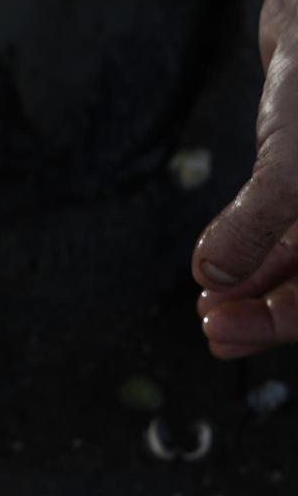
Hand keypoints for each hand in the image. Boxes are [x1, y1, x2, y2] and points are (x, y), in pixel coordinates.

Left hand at [193, 0, 297, 358]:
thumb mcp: (295, 160)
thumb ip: (259, 223)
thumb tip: (214, 280)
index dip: (282, 321)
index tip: (222, 334)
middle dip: (265, 309)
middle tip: (210, 328)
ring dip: (254, 285)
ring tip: (207, 308)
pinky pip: (288, 226)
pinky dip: (254, 249)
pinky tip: (216, 271)